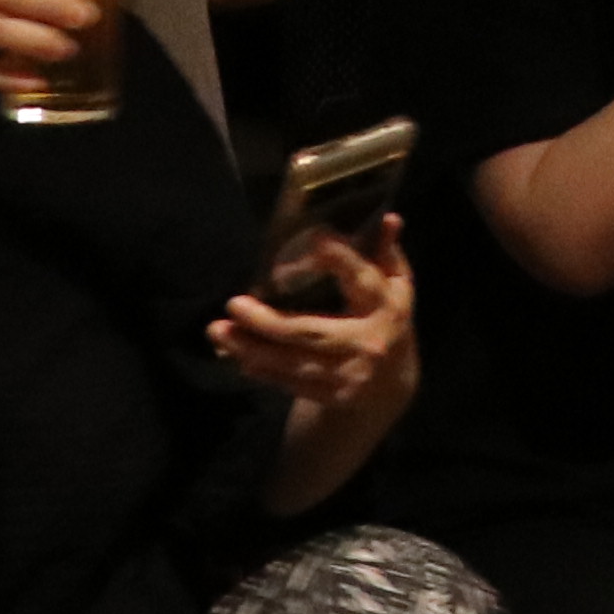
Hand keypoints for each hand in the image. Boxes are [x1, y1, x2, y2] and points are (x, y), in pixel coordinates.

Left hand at [217, 217, 416, 411]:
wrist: (391, 385)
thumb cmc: (384, 318)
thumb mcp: (394, 284)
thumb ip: (386, 252)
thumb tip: (388, 217)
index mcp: (387, 306)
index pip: (363, 280)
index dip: (341, 261)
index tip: (315, 240)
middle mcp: (370, 342)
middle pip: (313, 331)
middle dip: (269, 322)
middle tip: (233, 304)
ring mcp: (350, 374)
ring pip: (294, 361)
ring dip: (252, 348)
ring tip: (218, 330)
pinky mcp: (332, 396)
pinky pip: (290, 382)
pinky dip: (262, 369)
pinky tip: (236, 353)